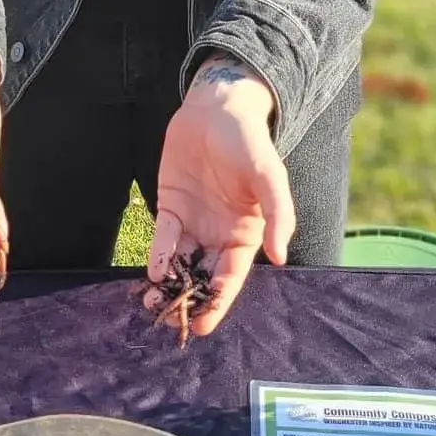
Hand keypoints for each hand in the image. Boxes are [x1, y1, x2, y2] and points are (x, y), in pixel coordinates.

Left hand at [147, 54, 294, 333]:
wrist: (217, 108)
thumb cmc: (249, 141)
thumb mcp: (269, 177)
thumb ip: (278, 215)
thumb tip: (282, 257)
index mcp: (245, 234)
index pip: (230, 277)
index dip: (218, 303)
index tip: (203, 326)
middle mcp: (218, 234)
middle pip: (202, 277)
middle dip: (188, 301)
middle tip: (171, 322)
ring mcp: (193, 222)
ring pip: (180, 263)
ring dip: (168, 285)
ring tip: (153, 304)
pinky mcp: (170, 206)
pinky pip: (164, 238)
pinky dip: (158, 256)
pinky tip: (154, 271)